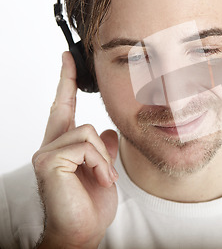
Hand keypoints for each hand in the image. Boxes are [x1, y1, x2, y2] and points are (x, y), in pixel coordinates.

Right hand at [32, 52, 118, 247]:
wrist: (83, 231)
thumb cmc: (90, 204)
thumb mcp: (103, 170)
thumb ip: (103, 149)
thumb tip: (108, 131)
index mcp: (63, 145)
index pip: (63, 106)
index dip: (67, 81)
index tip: (68, 58)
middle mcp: (50, 145)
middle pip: (79, 119)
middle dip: (100, 148)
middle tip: (104, 177)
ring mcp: (46, 153)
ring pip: (87, 132)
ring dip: (103, 160)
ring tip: (102, 180)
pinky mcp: (48, 161)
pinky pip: (85, 146)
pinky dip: (99, 164)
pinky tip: (98, 180)